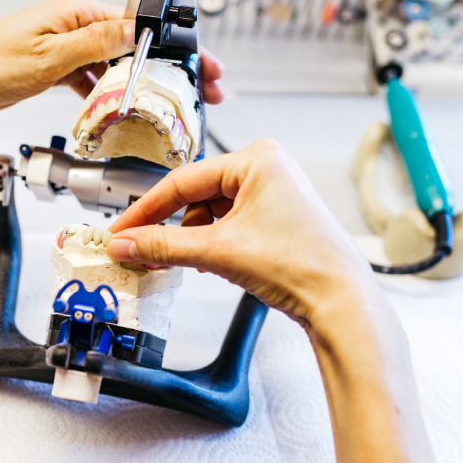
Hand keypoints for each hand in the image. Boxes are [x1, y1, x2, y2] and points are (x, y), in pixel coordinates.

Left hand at [0, 0, 224, 113]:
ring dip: (132, 83)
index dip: (172, 47)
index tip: (196, 65)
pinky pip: (92, 77)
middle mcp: (74, 22)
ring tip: (158, 104)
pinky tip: (114, 108)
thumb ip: (97, 44)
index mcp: (77, 10)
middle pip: (132, 44)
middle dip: (163, 67)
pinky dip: (104, 92)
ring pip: (113, 63)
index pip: (138, 25)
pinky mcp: (57, 63)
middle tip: (192, 88)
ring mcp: (66, 43)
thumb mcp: (51, 56)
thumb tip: (136, 32)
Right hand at [105, 140, 375, 325]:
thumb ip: (162, 245)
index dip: (145, 209)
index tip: (120, 230)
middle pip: (195, 196)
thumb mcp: (218, 252)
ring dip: (191, 239)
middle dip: (169, 227)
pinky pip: (228, 224)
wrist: (342, 303)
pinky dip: (211, 244)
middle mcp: (268, 168)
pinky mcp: (276, 218)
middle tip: (139, 250)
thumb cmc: (302, 266)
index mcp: (258, 159)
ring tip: (184, 263)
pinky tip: (208, 264)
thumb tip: (124, 243)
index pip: (183, 180)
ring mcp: (274, 193)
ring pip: (209, 212)